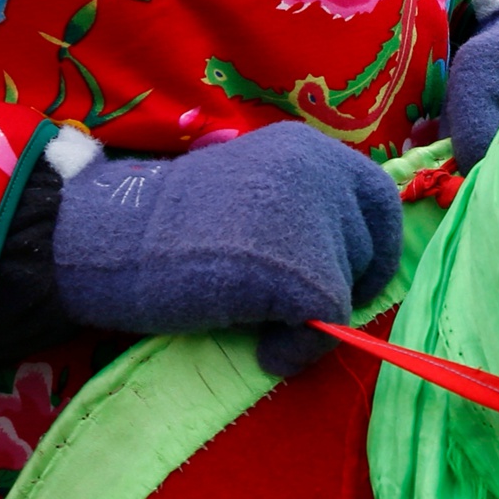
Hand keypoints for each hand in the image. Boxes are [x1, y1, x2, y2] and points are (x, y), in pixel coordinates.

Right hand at [52, 122, 401, 376]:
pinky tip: (265, 349)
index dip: (375, 247)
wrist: (116, 239)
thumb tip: (350, 259)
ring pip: (347, 289)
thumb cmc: (172, 226)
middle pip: (367, 248)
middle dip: (338, 286)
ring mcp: (315, 219)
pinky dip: (298, 350)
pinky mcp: (304, 272)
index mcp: (309, 149)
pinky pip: (327, 326)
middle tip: (287, 307)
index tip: (352, 280)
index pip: (381, 199)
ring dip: (312, 320)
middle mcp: (321, 171)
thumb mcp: (252, 190)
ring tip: (261, 323)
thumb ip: (302, 207)